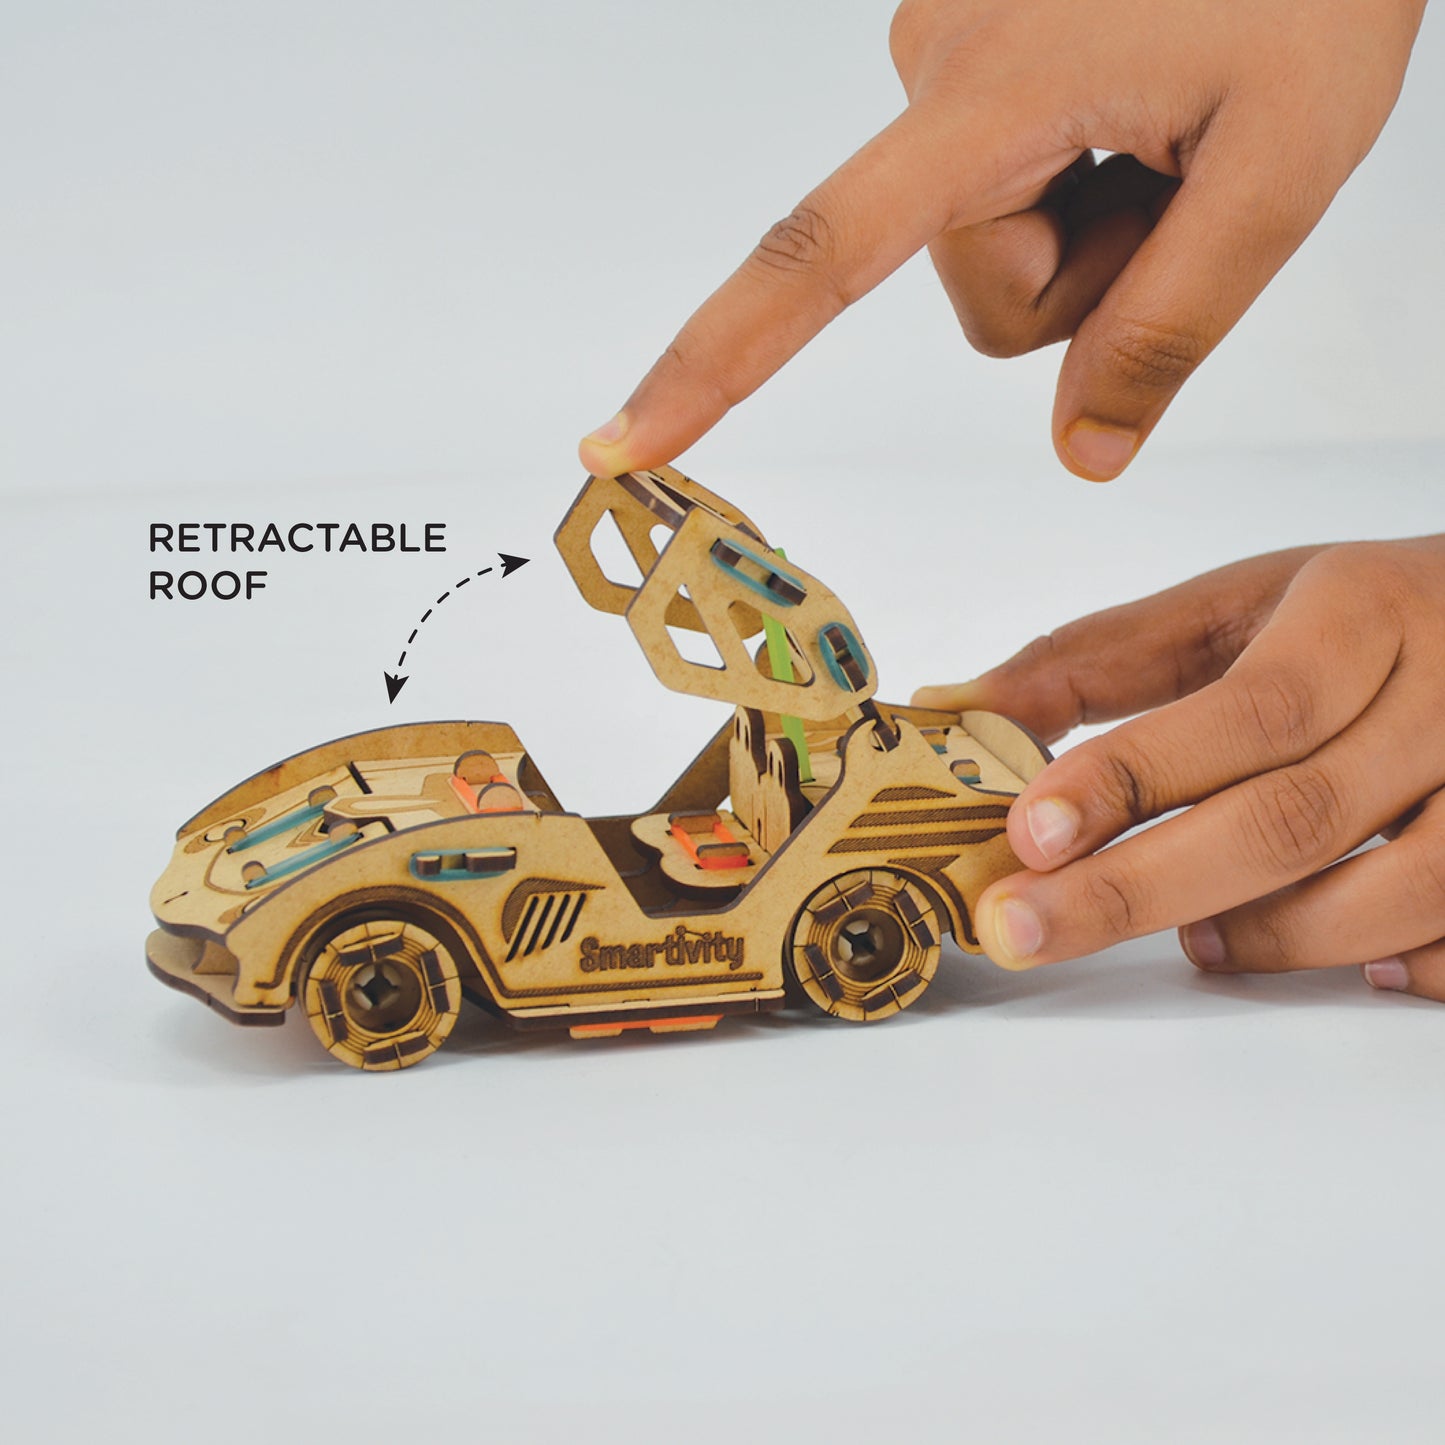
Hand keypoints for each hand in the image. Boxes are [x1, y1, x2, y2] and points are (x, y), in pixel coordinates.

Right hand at [579, 0, 1424, 481]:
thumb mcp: (1282, 169)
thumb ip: (1169, 330)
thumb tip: (1080, 456)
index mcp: (986, 94)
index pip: (816, 260)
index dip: (712, 367)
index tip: (622, 442)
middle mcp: (930, 65)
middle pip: (980, 291)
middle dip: (1087, 276)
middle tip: (1187, 173)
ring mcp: (943, 50)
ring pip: (991, 247)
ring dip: (1090, 227)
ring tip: (1172, 124)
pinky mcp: (965, 50)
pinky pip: (999, 184)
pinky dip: (1078, 179)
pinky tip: (1143, 102)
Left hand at [912, 536, 1444, 1002]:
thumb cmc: (1353, 617)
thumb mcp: (1229, 607)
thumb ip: (1094, 660)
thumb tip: (955, 707)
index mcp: (1361, 612)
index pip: (1248, 709)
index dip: (1134, 777)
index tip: (1029, 831)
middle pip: (1294, 816)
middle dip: (1138, 888)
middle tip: (1023, 928)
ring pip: (1393, 892)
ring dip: (1267, 936)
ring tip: (1192, 942)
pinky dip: (1384, 964)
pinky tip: (1308, 952)